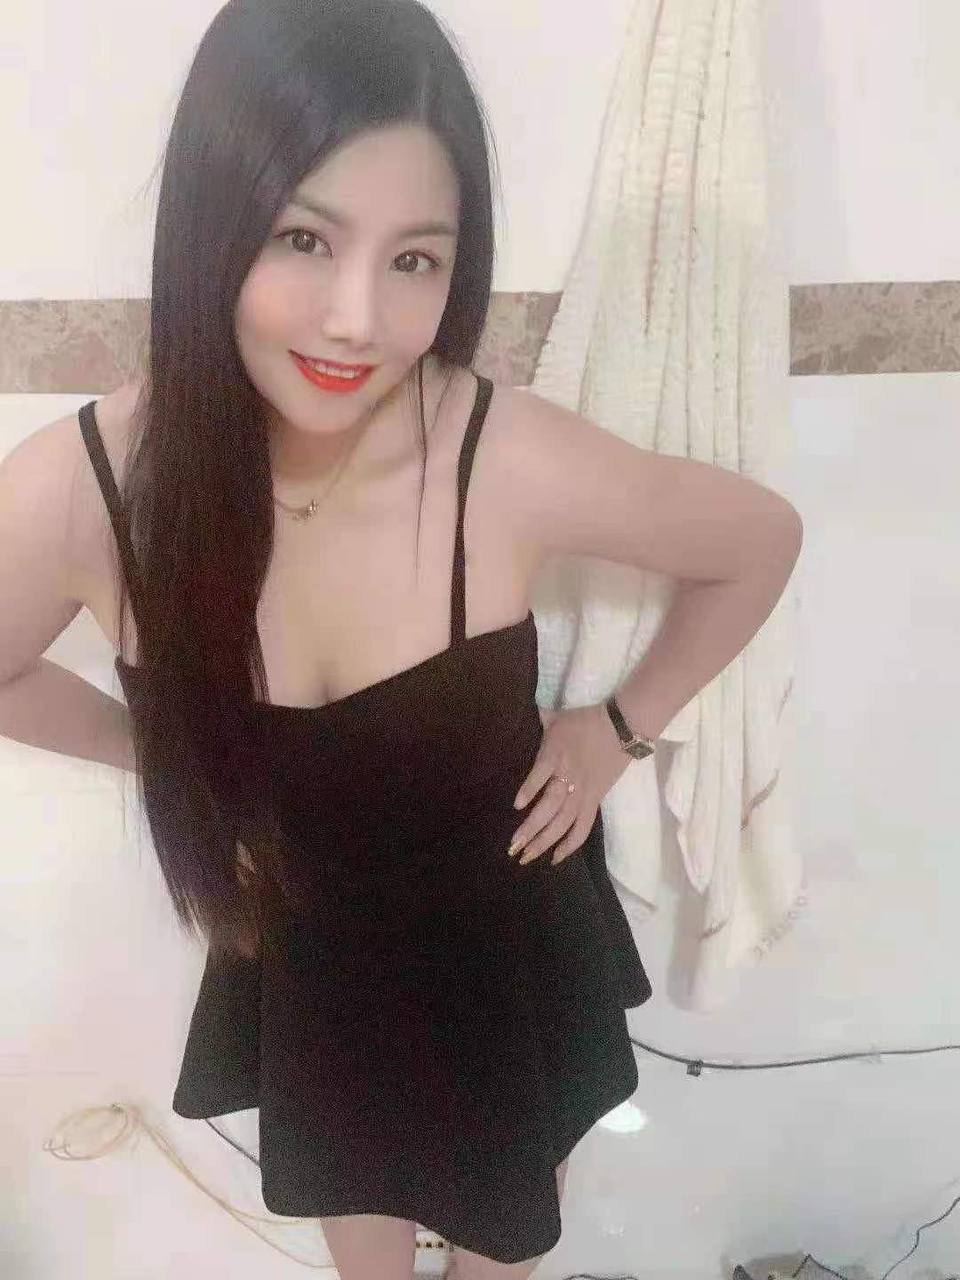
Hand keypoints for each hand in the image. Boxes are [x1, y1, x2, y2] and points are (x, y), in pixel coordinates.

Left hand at [508, 703, 631, 866]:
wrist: (622, 727)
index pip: (541, 774)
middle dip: (530, 829)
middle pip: (549, 807)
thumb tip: (527, 713)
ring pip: (562, 823)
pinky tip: (554, 858)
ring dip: (543, 841)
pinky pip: (582, 827)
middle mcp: (568, 777)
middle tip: (512, 847)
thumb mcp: (557, 717)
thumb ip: (540, 721)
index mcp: (556, 754)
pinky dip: (569, 844)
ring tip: (525, 857)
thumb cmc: (586, 721)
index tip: (517, 806)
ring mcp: (582, 792)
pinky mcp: (594, 800)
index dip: (529, 790)